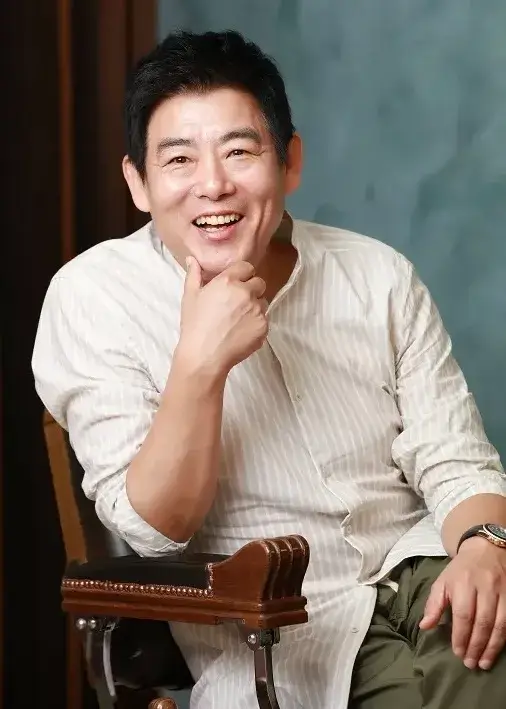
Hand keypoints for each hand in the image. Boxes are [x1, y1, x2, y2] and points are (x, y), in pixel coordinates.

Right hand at [178, 257, 267, 375]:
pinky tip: (241, 332)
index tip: (236, 285)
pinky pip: (264, 320)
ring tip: (238, 320)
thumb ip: (194, 275)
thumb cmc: (195, 325)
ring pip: (263, 302)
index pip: (247, 267)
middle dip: (251, 290)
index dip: (242, 275)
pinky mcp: (264, 327)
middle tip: (238, 303)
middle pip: (259, 283)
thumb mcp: (190, 297)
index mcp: (228, 281)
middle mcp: (246, 292)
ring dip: (255, 307)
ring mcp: (257, 310)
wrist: (204, 356)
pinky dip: (256, 324)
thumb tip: (192, 259)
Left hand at [420, 537, 505, 669]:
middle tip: (470, 663)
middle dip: (476, 646)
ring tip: (484, 662)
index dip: (461, 636)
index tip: (458, 653)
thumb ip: (434, 604)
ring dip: (492, 647)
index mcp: (463, 583)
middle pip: (482, 622)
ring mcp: (502, 591)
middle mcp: (484, 586)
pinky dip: (504, 637)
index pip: (463, 614)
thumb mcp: (443, 582)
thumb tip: (424, 627)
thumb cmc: (461, 570)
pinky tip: (498, 649)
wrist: (486, 549)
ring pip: (500, 624)